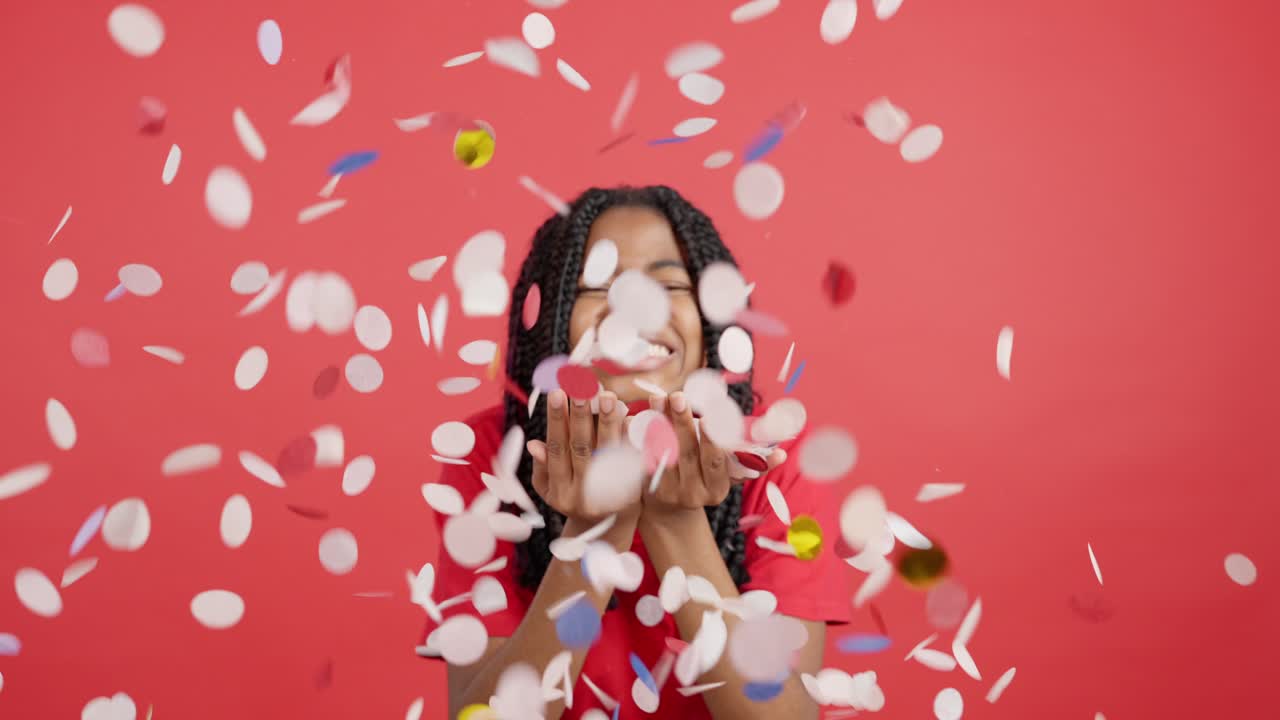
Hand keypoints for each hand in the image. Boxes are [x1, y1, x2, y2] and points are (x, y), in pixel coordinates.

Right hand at [525, 389, 634, 521]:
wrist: (609, 528)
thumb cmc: (574, 499)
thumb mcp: (551, 489)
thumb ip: (543, 467)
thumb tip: (533, 444)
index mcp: (560, 491)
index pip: (557, 450)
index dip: (556, 421)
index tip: (556, 392)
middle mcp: (583, 495)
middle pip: (582, 448)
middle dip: (581, 416)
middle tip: (582, 387)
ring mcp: (608, 494)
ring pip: (608, 453)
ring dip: (608, 423)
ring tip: (608, 396)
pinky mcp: (631, 492)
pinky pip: (631, 461)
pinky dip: (630, 439)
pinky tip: (631, 417)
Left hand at [642, 392, 786, 517]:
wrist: (670, 507)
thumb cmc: (705, 478)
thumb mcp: (729, 476)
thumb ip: (751, 463)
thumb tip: (782, 455)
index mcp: (718, 489)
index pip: (715, 460)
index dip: (711, 438)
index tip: (707, 415)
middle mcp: (694, 493)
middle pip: (688, 453)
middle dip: (682, 423)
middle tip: (679, 396)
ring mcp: (668, 491)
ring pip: (663, 452)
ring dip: (659, 422)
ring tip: (658, 398)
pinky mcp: (647, 487)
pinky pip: (643, 458)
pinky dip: (640, 436)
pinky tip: (637, 415)